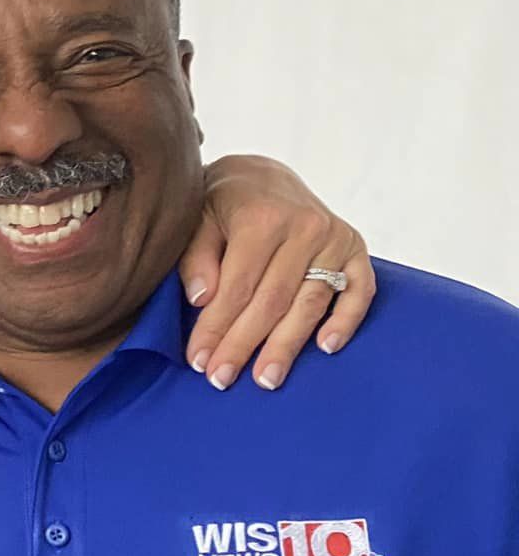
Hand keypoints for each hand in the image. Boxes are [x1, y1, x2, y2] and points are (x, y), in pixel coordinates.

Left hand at [183, 155, 372, 390]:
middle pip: (273, 301)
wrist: (262, 176)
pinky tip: (326, 348)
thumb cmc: (223, 205)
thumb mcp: (197, 220)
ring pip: (310, 302)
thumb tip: (201, 300)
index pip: (237, 287)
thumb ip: (196, 258)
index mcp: (261, 218)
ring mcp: (335, 238)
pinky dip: (346, 320)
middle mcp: (304, 227)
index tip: (199, 360)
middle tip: (222, 379)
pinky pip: (359, 290)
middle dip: (245, 344)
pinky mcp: (356, 247)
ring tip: (267, 378)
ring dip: (288, 345)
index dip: (216, 327)